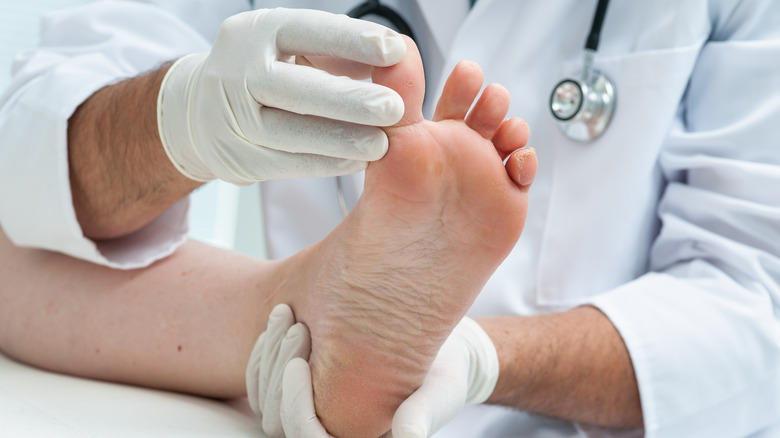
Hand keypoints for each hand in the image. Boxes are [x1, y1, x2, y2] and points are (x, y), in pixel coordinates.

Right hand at [158, 8, 405, 184]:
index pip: (306, 31)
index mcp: (256, 32)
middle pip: (294, 87)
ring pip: (287, 132)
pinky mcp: (235, 156)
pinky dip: (323, 164)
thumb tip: (396, 59)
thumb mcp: (294, 49)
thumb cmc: (267, 73)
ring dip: (338, 140)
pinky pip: (284, 164)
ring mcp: (230, 117)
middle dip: (347, 99)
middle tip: (393, 108)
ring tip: (379, 144)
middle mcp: (236, 71)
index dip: (351, 41)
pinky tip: (355, 162)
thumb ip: (339, 52)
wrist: (201, 111)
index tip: (395, 52)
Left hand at [247, 305, 498, 437]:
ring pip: (264, 397)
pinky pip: (265, 376)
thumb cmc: (445, 373)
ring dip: (268, 354)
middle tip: (295, 325)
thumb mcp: (440, 391)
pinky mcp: (305, 383)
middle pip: (276, 417)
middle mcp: (330, 429)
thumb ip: (422, 414)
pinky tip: (284, 312)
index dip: (295, 406)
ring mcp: (313, 407)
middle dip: (277, 369)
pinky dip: (267, 346)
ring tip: (286, 312)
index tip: (299, 362)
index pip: (307, 437)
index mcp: (356, 436)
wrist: (442, 348)